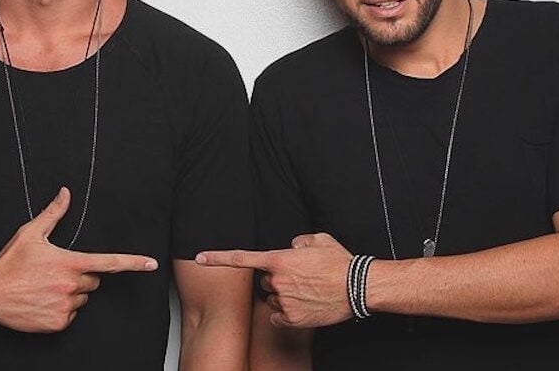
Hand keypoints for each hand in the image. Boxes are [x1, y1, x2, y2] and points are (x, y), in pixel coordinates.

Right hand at [0, 187, 158, 331]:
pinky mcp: (58, 323)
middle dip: (80, 276)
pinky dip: (61, 310)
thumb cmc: (10, 263)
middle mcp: (72, 285)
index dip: (133, 262)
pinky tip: (43, 302)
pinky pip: (71, 315)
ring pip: (82, 298)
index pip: (110, 262)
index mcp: (70, 263)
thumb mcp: (30, 234)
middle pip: (93, 280)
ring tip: (46, 287)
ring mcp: (66, 306)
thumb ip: (53, 213)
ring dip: (70, 293)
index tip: (151, 264)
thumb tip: (66, 193)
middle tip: (56, 273)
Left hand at [196, 232, 352, 327]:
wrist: (358, 286)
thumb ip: (298, 241)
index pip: (242, 258)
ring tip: (308, 291)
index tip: (200, 258)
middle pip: (265, 281)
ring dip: (284, 296)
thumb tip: (292, 248)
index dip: (218, 258)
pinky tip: (304, 306)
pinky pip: (278, 316)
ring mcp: (284, 302)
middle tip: (301, 278)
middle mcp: (278, 281)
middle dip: (277, 279)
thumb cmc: (340, 262)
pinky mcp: (292, 319)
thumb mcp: (319, 239)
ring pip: (273, 299)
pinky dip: (287, 313)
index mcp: (280, 260)